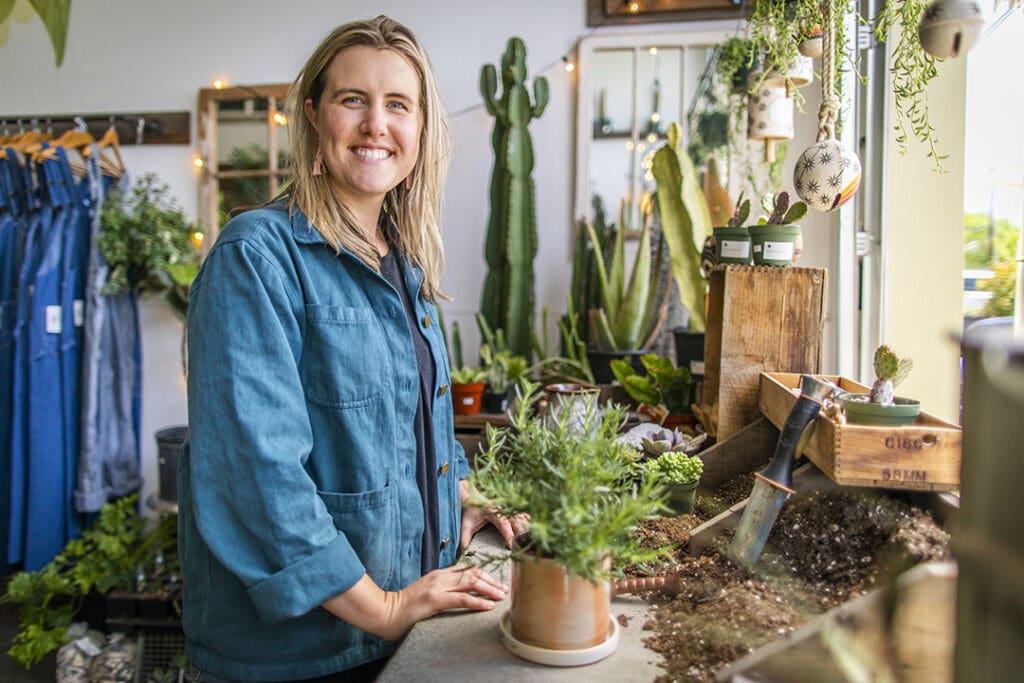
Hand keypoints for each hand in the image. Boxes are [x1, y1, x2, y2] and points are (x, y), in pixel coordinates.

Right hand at [328, 565, 504, 640]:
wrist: (386, 612)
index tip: (498, 582)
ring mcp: (437, 587)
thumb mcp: (428, 592)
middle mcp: (440, 576)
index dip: (486, 574)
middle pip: (473, 573)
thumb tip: (461, 592)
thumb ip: (443, 589)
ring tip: (502, 596)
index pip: (468, 569)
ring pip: (470, 583)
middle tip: (506, 589)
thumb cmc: (406, 606)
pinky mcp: (434, 599)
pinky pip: (461, 599)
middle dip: (492, 581)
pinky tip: (488, 605)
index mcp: (439, 574)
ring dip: (489, 589)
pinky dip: (477, 601)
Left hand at [459, 479, 528, 550]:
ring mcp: (507, 509)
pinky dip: (526, 521)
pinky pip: (521, 515)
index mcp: (492, 512)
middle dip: (521, 531)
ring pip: (520, 517)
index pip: (503, 523)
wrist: (471, 499)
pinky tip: (532, 529)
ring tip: (531, 537)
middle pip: (516, 520)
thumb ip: (465, 539)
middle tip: (525, 543)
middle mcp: (502, 509)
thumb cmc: (469, 513)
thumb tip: (466, 553)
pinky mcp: (510, 511)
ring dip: (525, 526)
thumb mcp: (465, 525)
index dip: (508, 534)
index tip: (511, 545)